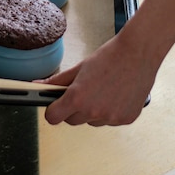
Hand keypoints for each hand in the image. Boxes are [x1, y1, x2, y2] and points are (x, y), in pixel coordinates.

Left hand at [37, 32, 156, 126]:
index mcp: (78, 98)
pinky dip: (110, 111)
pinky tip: (116, 93)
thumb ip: (56, 81)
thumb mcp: (79, 68)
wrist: (137, 53)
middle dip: (73, 108)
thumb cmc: (109, 57)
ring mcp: (111, 118)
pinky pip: (110, 120)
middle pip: (72, 120)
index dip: (53, 110)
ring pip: (92, 121)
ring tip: (103, 88)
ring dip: (93, 110)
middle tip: (83, 89)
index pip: (53, 118)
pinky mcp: (126, 120)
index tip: (56, 104)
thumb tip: (36, 85)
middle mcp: (93, 112)